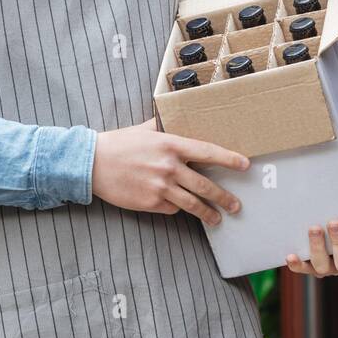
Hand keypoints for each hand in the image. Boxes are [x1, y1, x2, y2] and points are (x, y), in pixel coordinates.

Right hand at [91, 118, 248, 226]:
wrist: (92, 163)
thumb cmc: (120, 143)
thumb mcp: (146, 129)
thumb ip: (166, 127)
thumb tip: (180, 118)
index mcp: (171, 145)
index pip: (208, 152)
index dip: (229, 159)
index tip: (245, 165)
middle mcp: (169, 167)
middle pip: (205, 186)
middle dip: (224, 198)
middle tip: (236, 205)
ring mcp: (160, 187)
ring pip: (192, 204)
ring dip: (208, 213)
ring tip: (217, 219)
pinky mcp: (150, 202)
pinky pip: (171, 209)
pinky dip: (176, 209)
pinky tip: (178, 208)